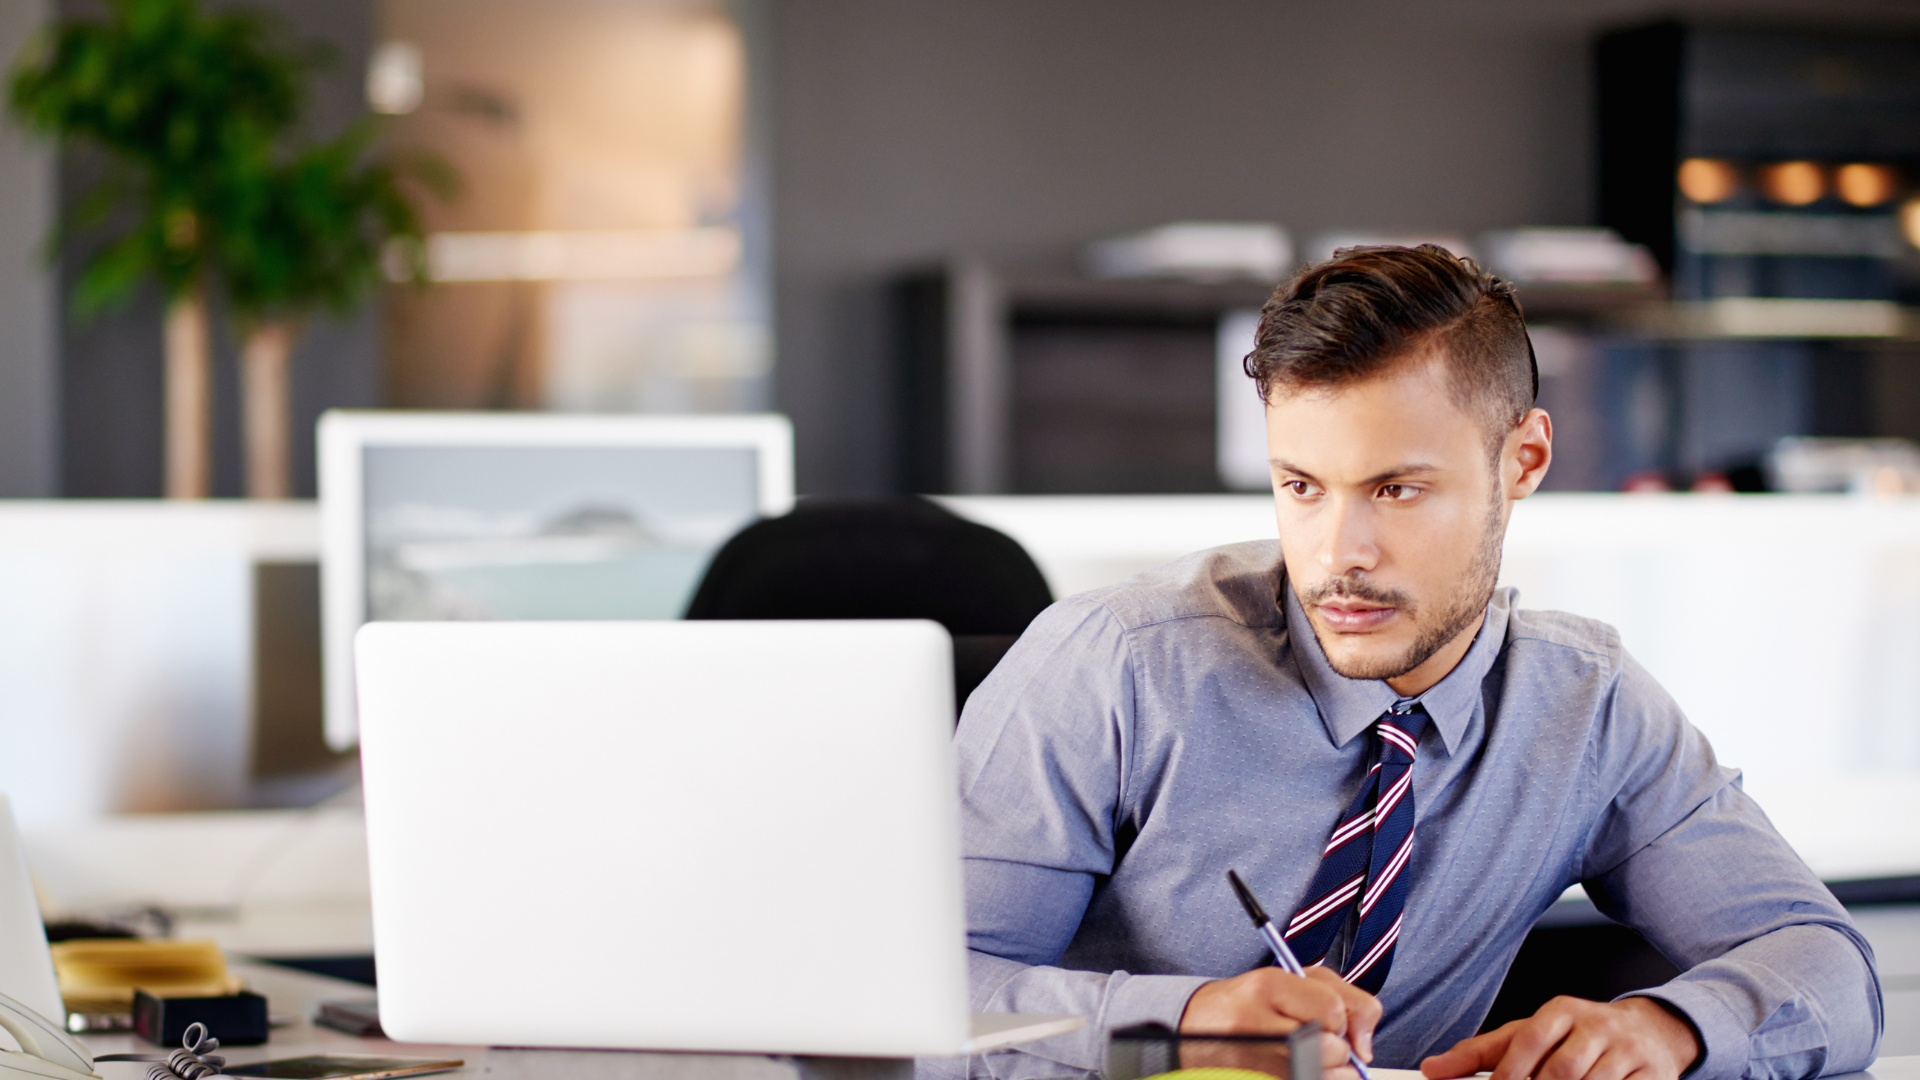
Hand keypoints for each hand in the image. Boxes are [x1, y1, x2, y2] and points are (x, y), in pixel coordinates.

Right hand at [1180, 966, 1380, 1078]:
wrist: (1194, 1026)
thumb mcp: (1294, 981)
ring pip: (1323, 1077)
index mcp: (1266, 985)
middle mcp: (1252, 1021)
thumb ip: (1345, 999)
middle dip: (1334, 1051)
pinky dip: (1310, 1079)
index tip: (1327, 1023)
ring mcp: (1247, 1060)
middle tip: (1312, 1044)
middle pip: (1331, 1050)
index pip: (1333, 1010)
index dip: (1339, 1021)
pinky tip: (1293, 1071)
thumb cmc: (1252, 1004)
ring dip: (1324, 1074)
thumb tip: (1365, 1047)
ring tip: (1301, 1060)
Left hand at [1420, 996, 1700, 1079]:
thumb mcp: (1530, 1034)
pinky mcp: (1654, 1076)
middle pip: (1562, 1070)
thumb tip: (1432, 1068)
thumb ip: (1482, 1053)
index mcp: (1561, 1011)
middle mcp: (1596, 1026)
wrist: (1649, 1031)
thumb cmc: (1577, 1036)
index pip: (1529, 1041)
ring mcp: (1628, 1052)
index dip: (1510, 1073)